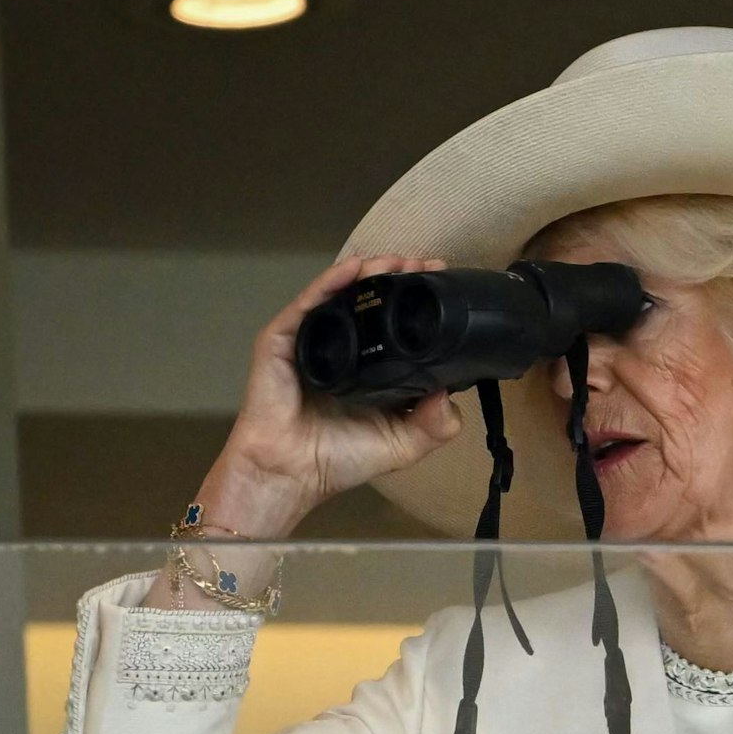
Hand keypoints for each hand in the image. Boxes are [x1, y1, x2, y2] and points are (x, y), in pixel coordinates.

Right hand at [202, 255, 464, 537]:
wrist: (290, 474)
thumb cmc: (340, 459)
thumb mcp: (403, 445)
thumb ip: (434, 423)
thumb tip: (451, 393)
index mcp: (369, 368)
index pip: (396, 325)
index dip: (419, 304)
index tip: (445, 285)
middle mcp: (341, 348)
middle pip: (371, 302)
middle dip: (399, 278)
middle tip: (428, 264)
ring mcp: (310, 340)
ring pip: (342, 295)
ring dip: (371, 272)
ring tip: (400, 259)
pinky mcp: (281, 340)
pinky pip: (308, 305)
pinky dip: (330, 283)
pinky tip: (354, 270)